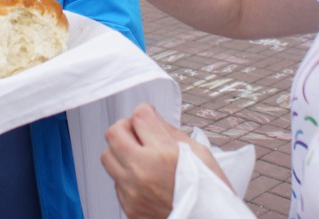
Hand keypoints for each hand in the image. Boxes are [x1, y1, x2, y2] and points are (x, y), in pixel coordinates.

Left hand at [101, 103, 228, 217]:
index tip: (148, 114)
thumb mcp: (200, 154)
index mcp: (163, 155)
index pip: (139, 117)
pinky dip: (126, 175)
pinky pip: (116, 182)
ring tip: (139, 155)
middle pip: (114, 133)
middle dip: (126, 126)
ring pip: (108, 157)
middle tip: (138, 131)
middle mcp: (142, 173)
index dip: (145, 111)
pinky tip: (145, 178)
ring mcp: (132, 192)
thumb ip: (171, 133)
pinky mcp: (129, 208)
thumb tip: (153, 119)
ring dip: (121, 151)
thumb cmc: (211, 193)